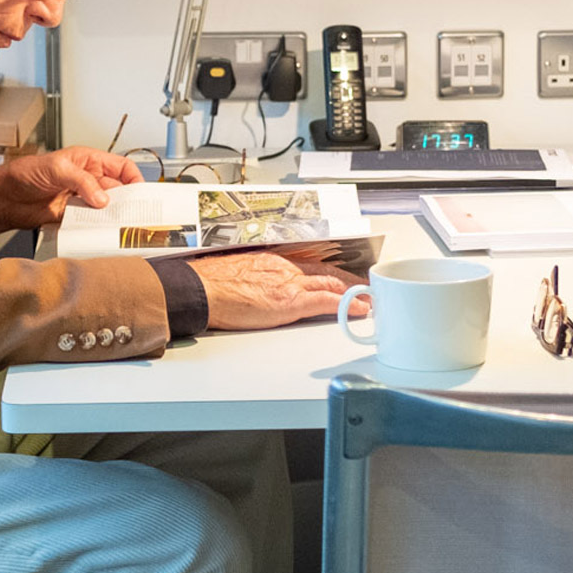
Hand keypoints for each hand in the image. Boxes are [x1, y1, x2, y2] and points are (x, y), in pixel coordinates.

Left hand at [0, 147, 140, 233]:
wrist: (5, 197)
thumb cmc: (24, 173)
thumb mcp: (57, 168)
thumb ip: (82, 181)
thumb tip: (103, 198)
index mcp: (88, 162)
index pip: (121, 167)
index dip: (134, 178)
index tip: (141, 191)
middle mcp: (88, 180)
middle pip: (118, 191)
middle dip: (127, 201)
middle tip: (134, 212)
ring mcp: (82, 199)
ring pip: (107, 209)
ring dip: (113, 216)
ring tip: (119, 223)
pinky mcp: (74, 217)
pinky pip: (92, 223)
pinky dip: (98, 228)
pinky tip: (100, 230)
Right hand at [191, 250, 364, 330]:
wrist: (201, 289)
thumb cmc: (213, 285)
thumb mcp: (240, 275)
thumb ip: (258, 280)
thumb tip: (260, 290)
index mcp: (275, 262)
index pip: (312, 265)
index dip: (333, 273)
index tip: (344, 278)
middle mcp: (287, 269)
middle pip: (328, 273)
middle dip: (350, 282)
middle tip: (367, 289)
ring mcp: (290, 284)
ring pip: (333, 284)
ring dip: (355, 293)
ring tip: (371, 301)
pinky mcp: (289, 302)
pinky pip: (326, 301)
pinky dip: (346, 304)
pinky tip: (359, 310)